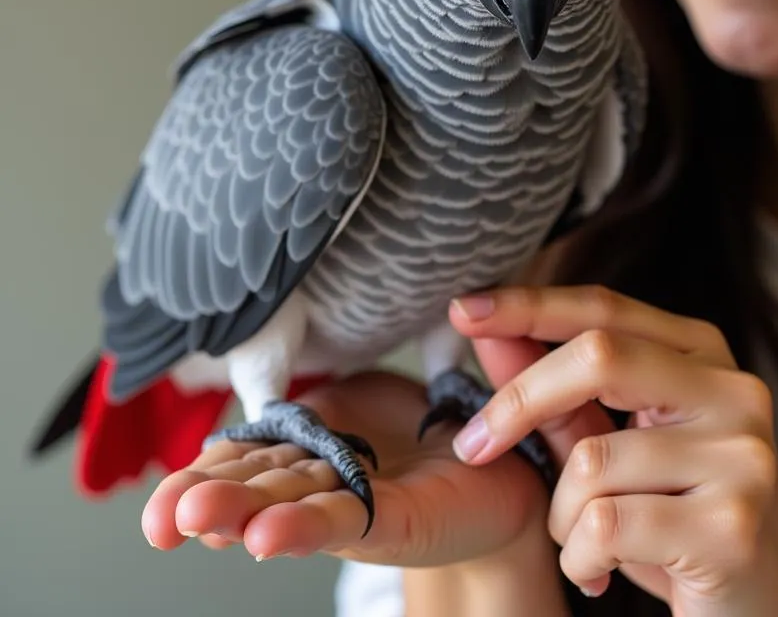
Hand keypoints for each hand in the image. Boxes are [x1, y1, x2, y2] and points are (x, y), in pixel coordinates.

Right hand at [140, 369, 553, 567]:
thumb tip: (260, 353)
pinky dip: (307, 528)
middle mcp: (325, 482)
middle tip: (158, 518)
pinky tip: (267, 537)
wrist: (506, 474)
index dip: (204, 470)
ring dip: (242, 514)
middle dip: (205, 498)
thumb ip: (320, 387)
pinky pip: (350, 520)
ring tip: (195, 521)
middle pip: (257, 485)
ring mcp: (359, 504)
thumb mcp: (360, 397)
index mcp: (310, 450)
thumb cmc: (430, 435)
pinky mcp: (401, 519)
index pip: (247, 457)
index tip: (164, 491)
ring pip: (291, 506)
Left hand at [448, 285, 777, 615]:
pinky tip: (601, 572)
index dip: (530, 304)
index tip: (463, 309)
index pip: (606, 309)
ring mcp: (740, 456)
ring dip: (560, 516)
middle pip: (597, 356)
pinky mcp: (732, 526)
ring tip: (586, 541)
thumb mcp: (617, 445)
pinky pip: (604, 526)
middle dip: (518, 400)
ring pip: (591, 461)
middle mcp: (733, 391)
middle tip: (473, 446)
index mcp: (704, 355)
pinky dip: (579, 558)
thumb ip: (558, 391)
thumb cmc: (678, 518)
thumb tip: (486, 333)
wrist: (766, 610)